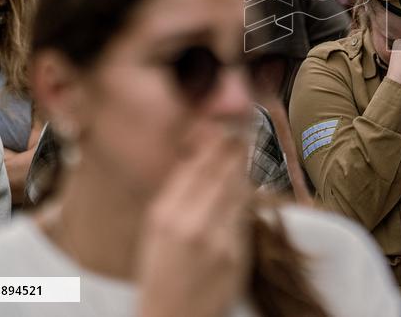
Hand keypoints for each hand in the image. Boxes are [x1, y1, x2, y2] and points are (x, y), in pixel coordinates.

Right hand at [136, 130, 252, 316]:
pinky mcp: (237, 254)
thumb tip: (198, 159)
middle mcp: (190, 222)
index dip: (214, 142)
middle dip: (234, 148)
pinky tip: (242, 186)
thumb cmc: (160, 275)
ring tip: (243, 147)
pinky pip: (244, 216)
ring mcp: (217, 238)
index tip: (225, 125)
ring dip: (241, 169)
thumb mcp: (156, 231)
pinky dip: (243, 199)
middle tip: (242, 127)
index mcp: (164, 214)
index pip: (196, 166)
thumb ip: (177, 196)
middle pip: (222, 172)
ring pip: (238, 190)